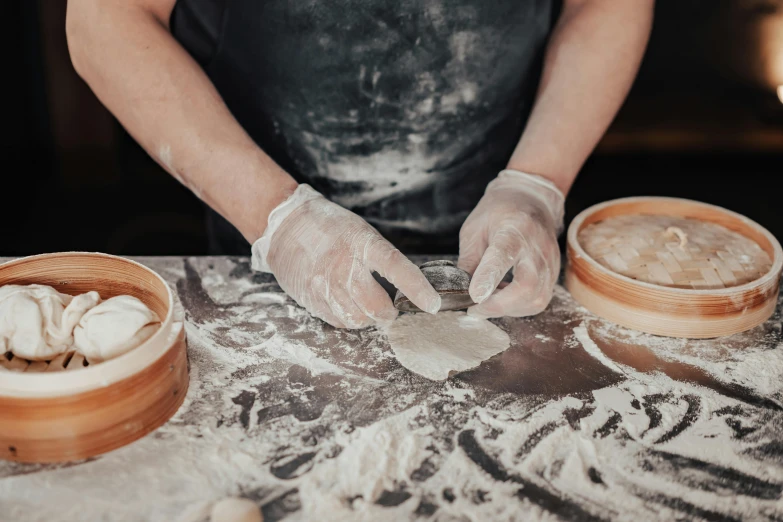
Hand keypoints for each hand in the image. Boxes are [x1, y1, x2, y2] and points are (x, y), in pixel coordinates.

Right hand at [251, 185, 440, 328]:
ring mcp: (325, 286)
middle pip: (377, 307)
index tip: (433, 305)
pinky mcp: (311, 299)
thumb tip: (404, 284)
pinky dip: (349, 318)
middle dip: (389, 313)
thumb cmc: (329, 226)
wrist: (284, 226)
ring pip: (358, 319)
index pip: (397, 268)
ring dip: (368, 318)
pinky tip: (347, 304)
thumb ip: (380, 257)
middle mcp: (343, 267)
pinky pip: (338, 321)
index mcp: (362, 243)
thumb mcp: (360, 232)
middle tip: (391, 308)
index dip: (417, 289)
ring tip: (366, 304)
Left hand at [458, 170, 564, 318]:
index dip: (488, 279)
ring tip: (487, 303)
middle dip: (499, 305)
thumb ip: (469, 260)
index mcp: (514, 229)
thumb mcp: (475, 229)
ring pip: (536, 299)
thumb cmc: (499, 212)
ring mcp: (549, 262)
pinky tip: (503, 299)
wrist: (532, 198)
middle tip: (475, 309)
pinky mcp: (553, 273)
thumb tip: (460, 289)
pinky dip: (519, 307)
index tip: (474, 296)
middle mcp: (536, 247)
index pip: (503, 256)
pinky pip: (539, 300)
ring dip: (508, 309)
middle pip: (527, 286)